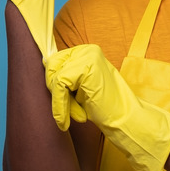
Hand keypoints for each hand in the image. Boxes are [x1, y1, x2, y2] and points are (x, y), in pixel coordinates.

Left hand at [45, 44, 169, 170]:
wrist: (126, 118)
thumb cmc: (104, 106)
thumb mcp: (81, 86)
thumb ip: (66, 76)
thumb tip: (43, 64)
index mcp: (87, 52)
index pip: (55, 61)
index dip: (53, 84)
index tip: (61, 102)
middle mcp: (87, 50)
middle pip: (52, 67)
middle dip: (56, 93)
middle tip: (71, 111)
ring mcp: (88, 56)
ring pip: (54, 78)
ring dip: (60, 102)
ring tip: (77, 115)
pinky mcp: (86, 67)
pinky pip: (58, 86)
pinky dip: (59, 106)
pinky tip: (66, 120)